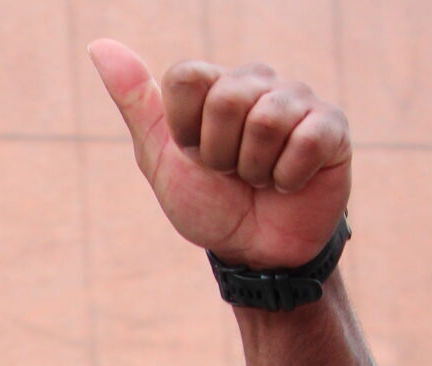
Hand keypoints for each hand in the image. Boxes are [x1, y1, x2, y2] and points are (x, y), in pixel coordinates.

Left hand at [89, 40, 350, 269]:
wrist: (254, 253)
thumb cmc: (210, 206)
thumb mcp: (162, 160)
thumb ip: (136, 103)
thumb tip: (99, 45)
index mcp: (215, 85)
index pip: (187, 77)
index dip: (185, 128)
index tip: (195, 155)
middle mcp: (258, 83)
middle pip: (227, 97)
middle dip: (221, 154)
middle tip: (231, 174)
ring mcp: (298, 100)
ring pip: (266, 119)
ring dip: (255, 169)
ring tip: (260, 180)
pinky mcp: (332, 127)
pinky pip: (306, 139)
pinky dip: (289, 176)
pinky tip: (291, 183)